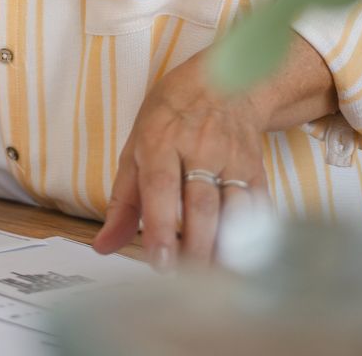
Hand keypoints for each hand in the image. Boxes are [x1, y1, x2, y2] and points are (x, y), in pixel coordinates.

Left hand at [91, 50, 269, 269]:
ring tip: (209, 276)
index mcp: (161, 141)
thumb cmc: (169, 118)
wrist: (222, 83)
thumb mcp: (135, 148)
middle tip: (182, 277)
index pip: (161, 188)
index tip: (160, 262)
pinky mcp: (257, 168)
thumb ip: (122, 203)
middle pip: (201, 206)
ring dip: (223, 249)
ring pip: (234, 212)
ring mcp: (233, 158)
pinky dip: (251, 238)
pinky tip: (240, 260)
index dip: (161, 227)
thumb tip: (103, 246)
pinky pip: (258, 209)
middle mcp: (200, 148)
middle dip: (193, 248)